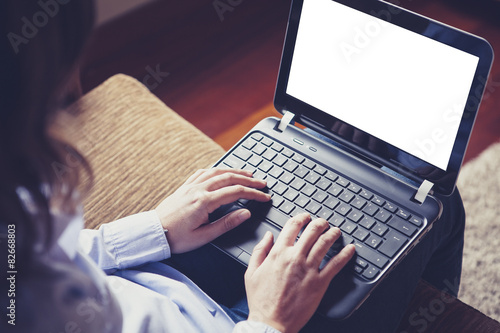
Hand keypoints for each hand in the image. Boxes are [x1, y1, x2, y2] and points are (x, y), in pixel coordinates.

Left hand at [155, 168, 270, 253]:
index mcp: (205, 202)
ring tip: (247, 173)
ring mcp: (190, 186)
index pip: (236, 192)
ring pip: (217, 172)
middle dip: (248, 179)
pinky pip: (203, 172)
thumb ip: (227, 223)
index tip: (265, 196)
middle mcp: (198, 189)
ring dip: (234, 171)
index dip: (253, 194)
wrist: (153, 233)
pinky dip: (216, 169)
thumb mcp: (204, 236)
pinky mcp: (184, 187)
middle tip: (262, 183)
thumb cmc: (177, 238)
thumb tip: (245, 213)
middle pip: (229, 178)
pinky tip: (221, 171)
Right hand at [245, 213, 355, 332]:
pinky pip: (335, 264)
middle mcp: (294, 258)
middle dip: (320, 223)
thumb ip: (260, 250)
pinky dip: (345, 254)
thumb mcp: (251, 272)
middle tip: (324, 223)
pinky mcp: (320, 282)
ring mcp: (308, 269)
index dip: (301, 218)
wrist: (271, 322)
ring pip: (324, 244)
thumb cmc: (261, 300)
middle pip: (312, 231)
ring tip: (336, 231)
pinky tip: (350, 249)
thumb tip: (268, 236)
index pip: (292, 227)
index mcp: (278, 253)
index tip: (305, 217)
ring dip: (332, 234)